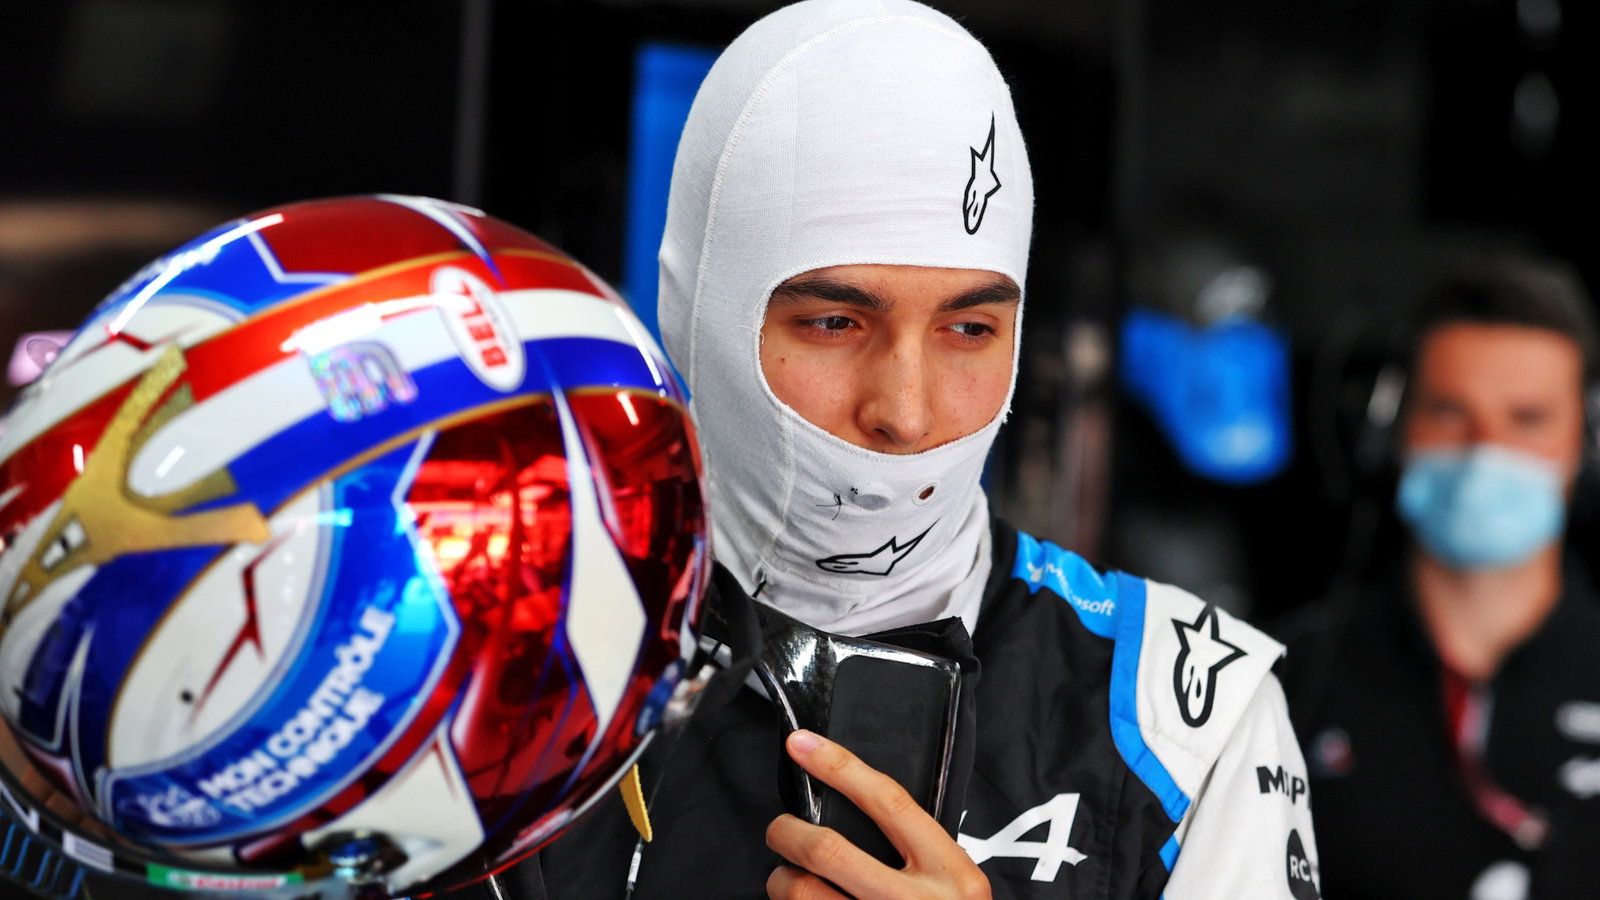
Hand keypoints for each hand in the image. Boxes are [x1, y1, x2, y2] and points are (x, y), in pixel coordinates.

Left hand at [764, 730, 990, 899]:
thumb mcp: (955, 887)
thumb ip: (918, 851)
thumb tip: (852, 803)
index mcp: (950, 874)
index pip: (888, 802)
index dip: (840, 766)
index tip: (803, 744)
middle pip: (827, 849)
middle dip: (787, 831)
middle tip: (780, 830)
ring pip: (800, 893)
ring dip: (780, 881)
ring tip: (788, 880)